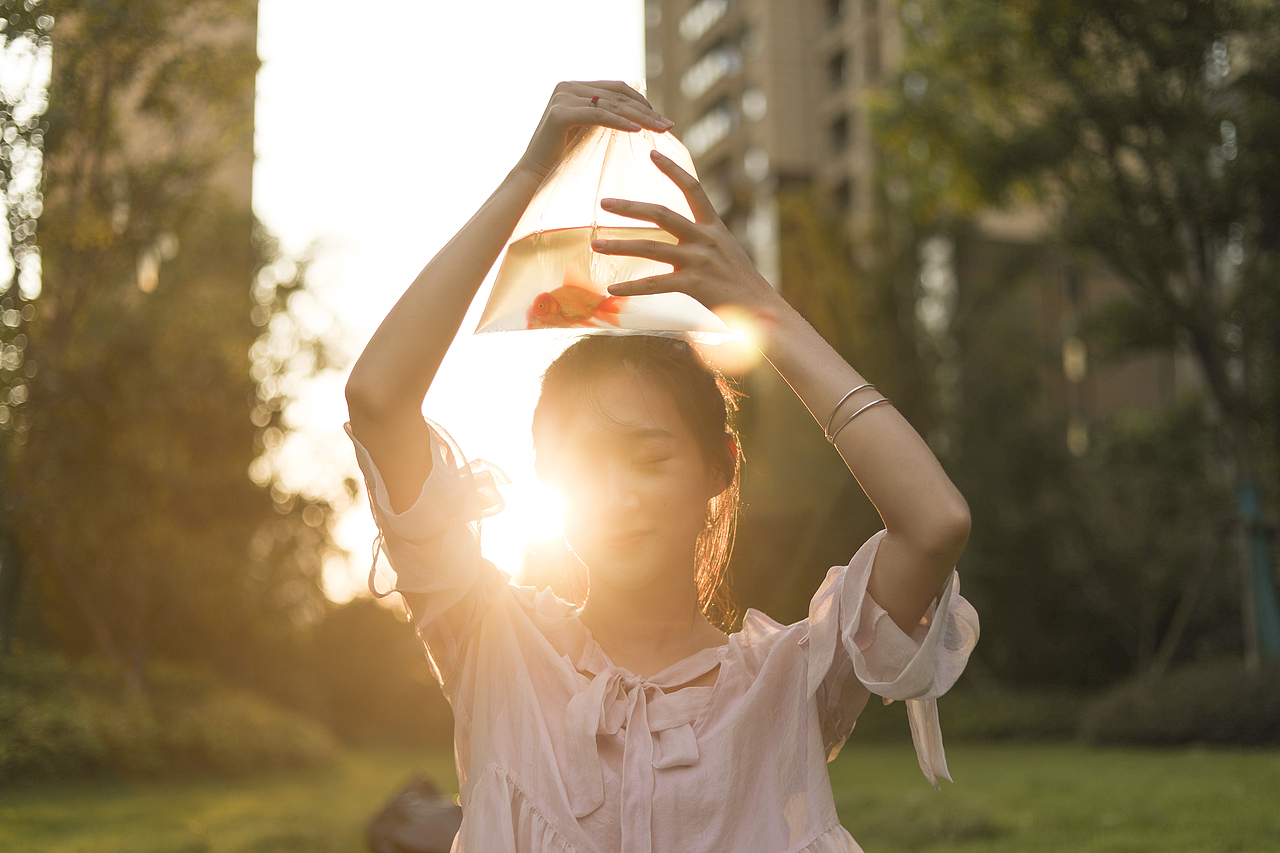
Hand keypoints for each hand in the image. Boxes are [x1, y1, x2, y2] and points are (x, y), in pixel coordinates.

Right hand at [517, 81, 673, 181]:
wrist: (534, 174)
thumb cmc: (561, 158)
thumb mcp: (587, 132)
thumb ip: (604, 117)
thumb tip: (636, 115)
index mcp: (574, 87)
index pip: (616, 88)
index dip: (641, 101)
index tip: (662, 118)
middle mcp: (567, 86)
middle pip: (616, 94)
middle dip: (645, 110)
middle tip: (668, 124)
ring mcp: (562, 97)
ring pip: (611, 104)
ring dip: (639, 116)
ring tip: (660, 129)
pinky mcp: (560, 113)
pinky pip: (599, 116)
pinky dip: (620, 122)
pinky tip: (638, 130)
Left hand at [590, 150, 781, 316]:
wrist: (761, 309)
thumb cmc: (740, 284)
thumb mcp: (726, 252)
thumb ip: (703, 240)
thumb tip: (680, 234)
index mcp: (714, 227)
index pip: (692, 188)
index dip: (672, 169)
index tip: (653, 152)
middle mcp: (705, 238)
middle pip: (661, 214)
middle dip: (630, 207)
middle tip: (604, 202)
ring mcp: (699, 260)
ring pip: (651, 247)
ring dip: (620, 246)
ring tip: (596, 245)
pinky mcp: (694, 284)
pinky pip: (655, 285)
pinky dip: (631, 288)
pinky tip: (612, 290)